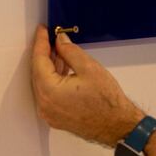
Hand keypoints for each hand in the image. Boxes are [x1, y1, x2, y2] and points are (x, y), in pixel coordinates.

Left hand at [31, 25, 143, 146]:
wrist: (118, 125)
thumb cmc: (107, 102)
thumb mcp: (90, 69)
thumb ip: (71, 52)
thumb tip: (60, 41)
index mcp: (49, 91)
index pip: (39, 61)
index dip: (41, 43)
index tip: (43, 31)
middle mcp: (44, 104)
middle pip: (38, 73)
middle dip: (45, 54)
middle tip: (52, 39)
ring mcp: (48, 113)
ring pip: (43, 84)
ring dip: (50, 68)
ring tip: (59, 53)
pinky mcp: (55, 117)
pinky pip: (48, 95)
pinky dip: (53, 81)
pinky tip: (63, 72)